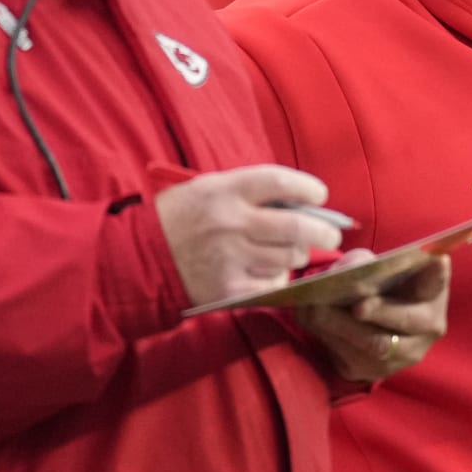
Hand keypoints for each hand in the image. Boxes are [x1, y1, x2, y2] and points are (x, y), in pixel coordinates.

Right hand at [156, 166, 344, 308]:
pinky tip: (266, 272)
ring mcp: (231, 258)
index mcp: (225, 191)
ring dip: (297, 256)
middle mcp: (231, 223)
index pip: (280, 182)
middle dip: (324, 232)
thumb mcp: (208, 189)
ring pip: (289, 258)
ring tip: (289, 252)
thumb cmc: (181, 218)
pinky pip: (273, 285)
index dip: (308, 188)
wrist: (140, 259)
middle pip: (297, 227)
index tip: (320, 195)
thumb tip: (301, 202)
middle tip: (332, 235)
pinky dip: (277, 279)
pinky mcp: (229, 289)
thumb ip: (250, 192)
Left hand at [301, 254, 449, 382]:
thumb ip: (367, 264)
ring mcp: (403, 354)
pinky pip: (350, 356)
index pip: (437, 281)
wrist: (371, 329)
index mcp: (431, 293)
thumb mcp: (379, 272)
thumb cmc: (379, 289)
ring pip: (375, 344)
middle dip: (382, 311)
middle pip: (408, 320)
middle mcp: (426, 327)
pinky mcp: (375, 371)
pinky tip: (311, 316)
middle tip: (359, 306)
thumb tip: (348, 269)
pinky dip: (326, 334)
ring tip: (316, 307)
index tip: (437, 259)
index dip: (437, 271)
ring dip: (342, 324)